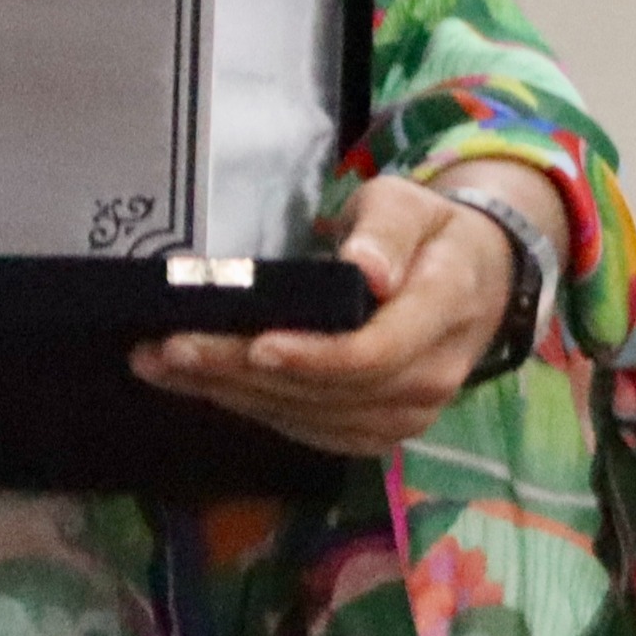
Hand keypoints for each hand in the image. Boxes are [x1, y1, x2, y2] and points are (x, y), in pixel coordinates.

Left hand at [130, 169, 559, 458]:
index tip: (255, 344)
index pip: (374, 352)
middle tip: (166, 349)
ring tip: (161, 365)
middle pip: (329, 390)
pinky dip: (253, 409)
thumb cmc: (429, 233)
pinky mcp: (379, 425)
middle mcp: (430, 376)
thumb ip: (388, 233)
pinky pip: (314, 429)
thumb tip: (368, 271)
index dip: (313, 356)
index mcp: (443, 312)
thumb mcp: (412, 206)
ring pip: (313, 417)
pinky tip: (200, 386)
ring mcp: (408, 411)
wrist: (474, 281)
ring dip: (232, 395)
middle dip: (242, 373)